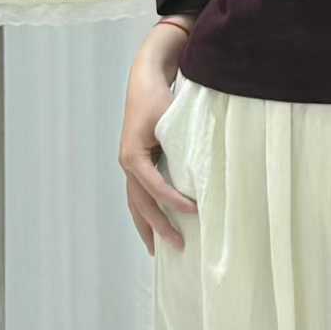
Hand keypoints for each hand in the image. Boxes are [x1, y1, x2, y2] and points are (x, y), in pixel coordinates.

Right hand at [119, 65, 197, 255]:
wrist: (146, 80)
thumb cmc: (160, 97)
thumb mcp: (172, 120)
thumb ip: (183, 145)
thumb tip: (203, 172)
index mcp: (133, 155)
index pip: (153, 186)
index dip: (172, 200)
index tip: (193, 211)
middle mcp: (127, 163)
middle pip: (141, 203)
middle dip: (158, 227)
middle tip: (178, 246)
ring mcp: (130, 165)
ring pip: (136, 203)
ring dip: (147, 226)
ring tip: (158, 250)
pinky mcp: (136, 163)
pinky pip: (140, 194)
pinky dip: (147, 212)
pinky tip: (156, 227)